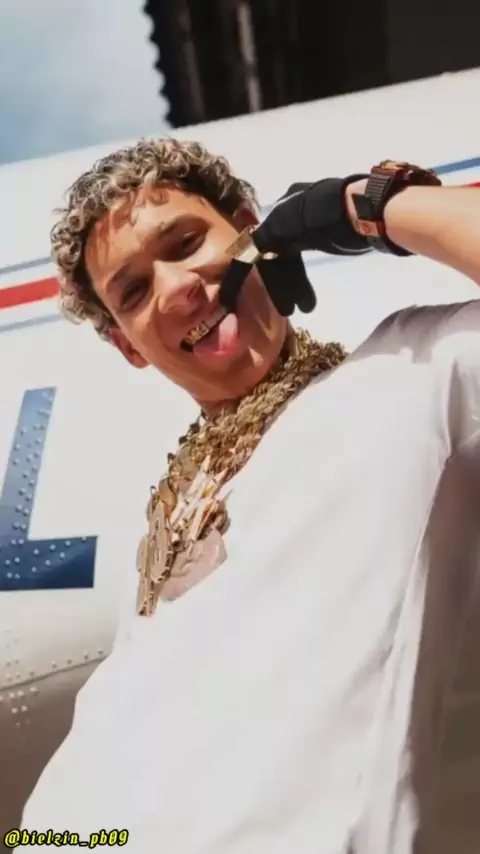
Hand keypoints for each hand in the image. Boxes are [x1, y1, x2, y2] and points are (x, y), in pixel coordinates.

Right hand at [220, 175, 371, 317]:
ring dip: (295, 285)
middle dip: (281, 284)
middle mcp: (291, 213)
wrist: (364, 209)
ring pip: (292, 259)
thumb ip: (260, 239)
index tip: (235, 298)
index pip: (257, 247)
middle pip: (276, 255)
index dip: (247, 274)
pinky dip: (304, 278)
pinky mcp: (331, 232)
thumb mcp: (285, 226)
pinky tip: (308, 293)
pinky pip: (306, 259)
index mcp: (279, 210)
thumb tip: (243, 252)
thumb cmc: (322, 219)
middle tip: (289, 310)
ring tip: (306, 307)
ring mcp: (311, 222)